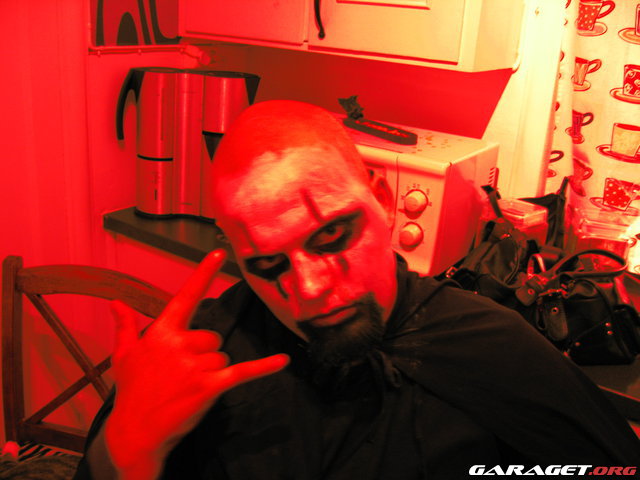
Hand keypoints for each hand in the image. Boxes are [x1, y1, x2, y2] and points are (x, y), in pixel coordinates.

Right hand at [104, 250, 288, 478]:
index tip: (220, 253)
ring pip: (222, 357)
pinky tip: (283, 360)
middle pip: (212, 337)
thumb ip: (125, 326)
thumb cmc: (132, 392)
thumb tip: (115, 303)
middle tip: (183, 374)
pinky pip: (243, 371)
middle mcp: (179, 343)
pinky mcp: (210, 385)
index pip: (186, 296)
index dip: (203, 274)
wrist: (135, 433)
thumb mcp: (124, 356)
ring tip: (189, 387)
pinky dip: (264, 366)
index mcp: (162, 332)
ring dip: (212, 372)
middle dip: (203, 354)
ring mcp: (195, 364)